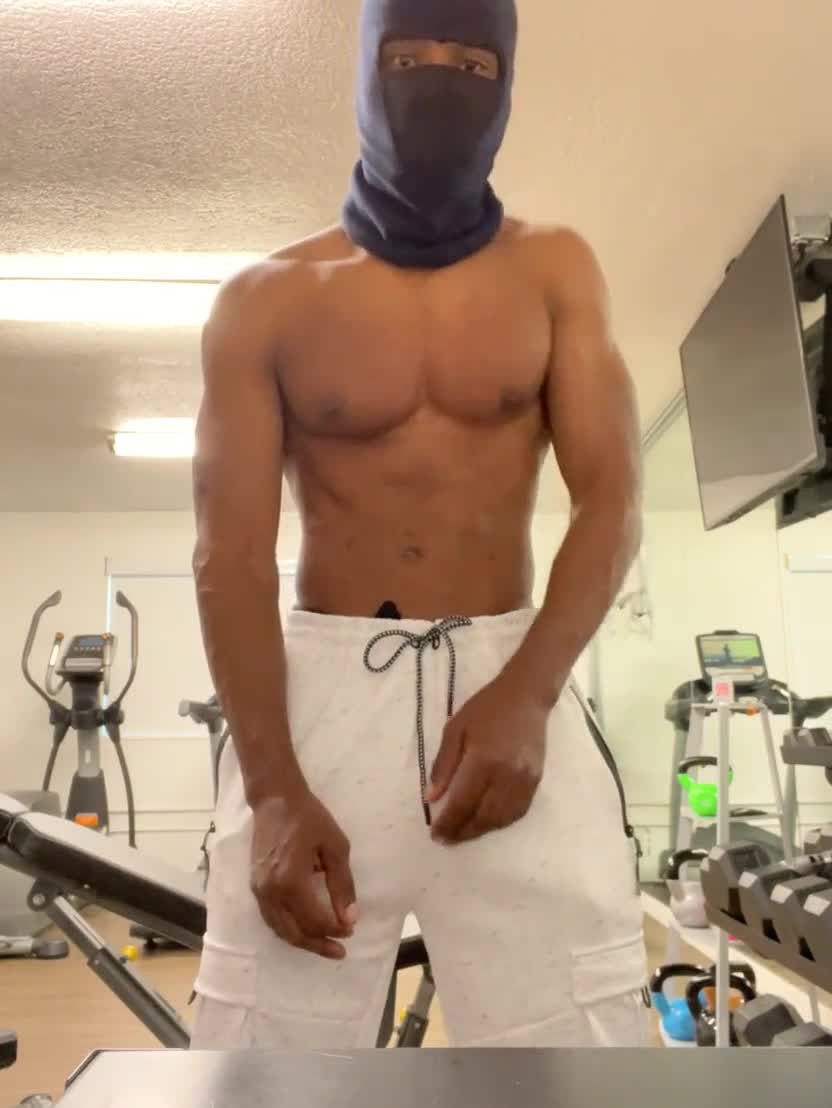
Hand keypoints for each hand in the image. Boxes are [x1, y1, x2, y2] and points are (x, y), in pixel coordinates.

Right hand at [250, 787, 357, 959]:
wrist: (275, 799)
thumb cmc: (309, 818)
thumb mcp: (335, 847)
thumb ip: (342, 884)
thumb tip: (349, 917)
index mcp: (292, 882)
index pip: (315, 920)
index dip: (335, 929)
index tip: (351, 929)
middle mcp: (271, 892)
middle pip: (295, 933)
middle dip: (318, 944)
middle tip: (339, 950)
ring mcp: (259, 890)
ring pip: (280, 930)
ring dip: (303, 940)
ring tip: (324, 944)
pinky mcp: (254, 885)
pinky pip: (271, 918)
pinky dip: (288, 929)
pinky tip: (303, 929)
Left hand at [427, 674, 548, 844]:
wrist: (526, 696)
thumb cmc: (486, 709)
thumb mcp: (455, 730)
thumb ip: (443, 766)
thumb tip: (431, 798)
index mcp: (484, 760)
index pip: (463, 803)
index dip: (449, 823)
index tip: (436, 835)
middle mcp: (507, 775)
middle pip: (483, 816)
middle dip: (463, 832)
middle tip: (447, 839)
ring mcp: (525, 780)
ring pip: (501, 819)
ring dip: (481, 830)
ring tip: (463, 833)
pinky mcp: (536, 781)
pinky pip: (517, 811)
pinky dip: (500, 822)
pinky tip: (487, 821)